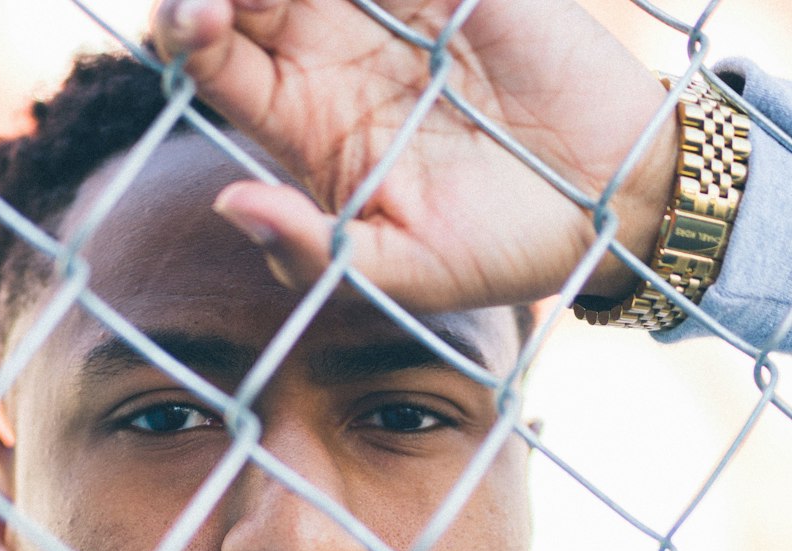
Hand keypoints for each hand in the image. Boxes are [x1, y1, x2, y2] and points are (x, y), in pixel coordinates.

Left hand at [150, 0, 678, 313]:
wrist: (614, 196)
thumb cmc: (501, 247)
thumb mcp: (407, 271)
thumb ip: (316, 250)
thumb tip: (228, 205)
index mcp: (304, 125)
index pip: (217, 64)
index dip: (188, 32)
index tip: (196, 20)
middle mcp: (330, 53)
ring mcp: (389, 1)